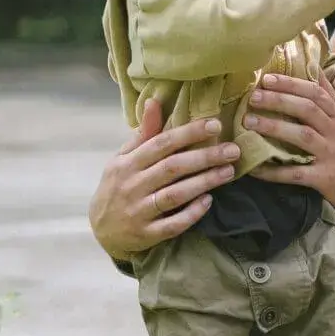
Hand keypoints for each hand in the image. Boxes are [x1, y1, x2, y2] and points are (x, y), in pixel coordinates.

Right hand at [89, 99, 239, 259]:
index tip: (216, 124)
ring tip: (229, 172)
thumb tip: (154, 101)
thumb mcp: (123, 158)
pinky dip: (191, 213)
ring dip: (204, 182)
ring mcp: (138, 211)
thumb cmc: (118, 186)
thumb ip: (143, 134)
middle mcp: (132, 185)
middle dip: (204, 157)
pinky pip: (172, 224)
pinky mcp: (146, 234)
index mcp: (127, 163)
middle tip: (233, 150)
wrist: (101, 229)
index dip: (189, 133)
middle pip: (172, 167)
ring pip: (175, 195)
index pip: (161, 144)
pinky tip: (209, 201)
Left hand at [245, 73, 334, 235]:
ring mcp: (332, 155)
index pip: (316, 93)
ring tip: (249, 122)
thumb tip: (315, 72)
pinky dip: (273, 171)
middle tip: (253, 96)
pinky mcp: (326, 178)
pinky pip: (295, 173)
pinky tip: (254, 168)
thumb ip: (331, 101)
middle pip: (307, 108)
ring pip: (301, 135)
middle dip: (279, 100)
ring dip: (273, 127)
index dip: (291, 84)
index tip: (268, 78)